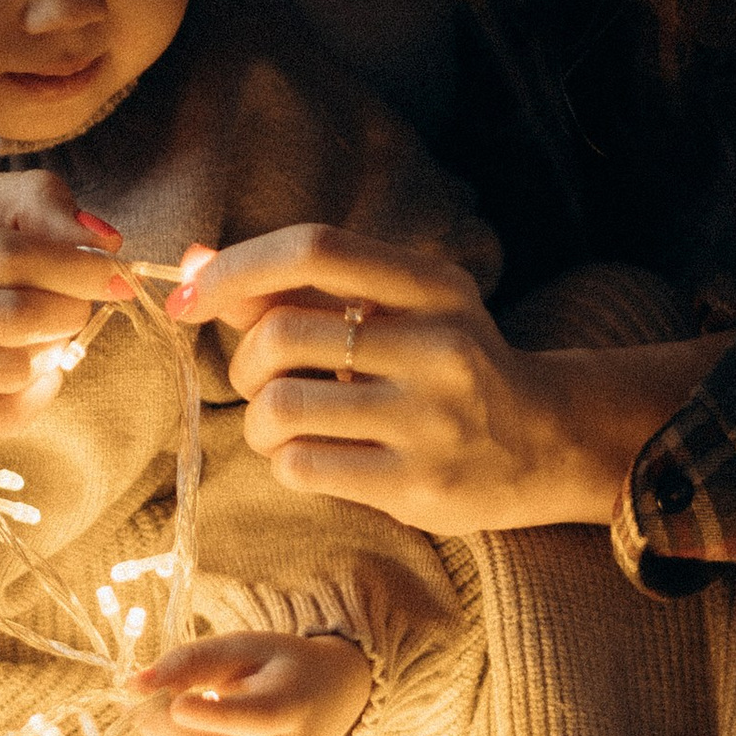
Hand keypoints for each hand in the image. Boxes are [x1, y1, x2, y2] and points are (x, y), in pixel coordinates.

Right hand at [0, 170, 133, 435]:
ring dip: (54, 354)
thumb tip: (104, 241)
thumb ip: (19, 202)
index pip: (5, 254)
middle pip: (8, 315)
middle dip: (70, 311)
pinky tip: (39, 371)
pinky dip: (33, 397)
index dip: (75, 267)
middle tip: (85, 303)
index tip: (114, 272)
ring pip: (2, 370)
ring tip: (57, 332)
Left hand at [129, 630, 372, 735]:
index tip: (170, 699)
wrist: (330, 700)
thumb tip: (133, 685)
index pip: (245, 722)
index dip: (201, 715)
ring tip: (169, 719)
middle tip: (147, 698)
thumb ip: (190, 659)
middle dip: (159, 725)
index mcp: (290, 710)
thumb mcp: (244, 646)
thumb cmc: (281, 666)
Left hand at [185, 226, 725, 533]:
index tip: (189, 295)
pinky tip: (315, 457)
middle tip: (262, 379)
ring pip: (279, 408)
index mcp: (431, 285)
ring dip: (260, 419)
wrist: (546, 440)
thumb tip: (192, 264)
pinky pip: (300, 466)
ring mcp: (429, 420)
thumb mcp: (397, 307)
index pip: (315, 249)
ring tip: (289, 423)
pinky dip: (285, 462)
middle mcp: (437, 345)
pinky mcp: (416, 486)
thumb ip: (301, 287)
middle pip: (280, 335)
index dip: (235, 268)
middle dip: (244, 361)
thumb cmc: (446, 364)